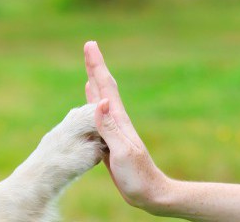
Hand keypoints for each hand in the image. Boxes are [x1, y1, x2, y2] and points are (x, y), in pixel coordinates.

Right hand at [83, 41, 170, 211]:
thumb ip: (110, 128)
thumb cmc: (138, 176)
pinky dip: (94, 104)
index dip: (97, 66)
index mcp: (119, 120)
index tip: (90, 45)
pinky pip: (99, 117)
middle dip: (96, 67)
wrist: (150, 193)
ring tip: (90, 69)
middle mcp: (117, 121)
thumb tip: (100, 101)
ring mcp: (115, 130)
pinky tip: (93, 102)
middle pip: (104, 88)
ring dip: (95, 83)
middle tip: (89, 47)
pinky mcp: (110, 140)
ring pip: (101, 100)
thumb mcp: (122, 152)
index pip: (105, 87)